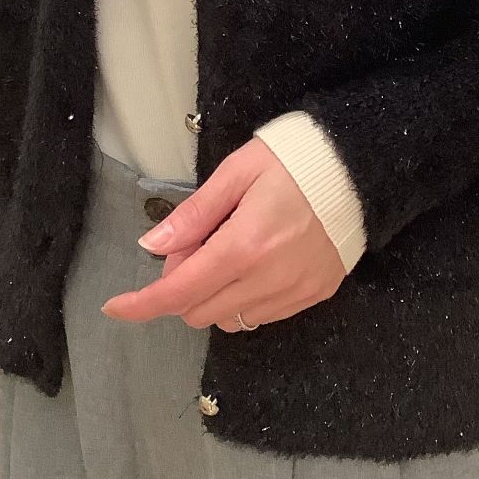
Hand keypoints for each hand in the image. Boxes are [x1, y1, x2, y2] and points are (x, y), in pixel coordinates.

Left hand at [101, 137, 345, 331]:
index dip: (141, 305)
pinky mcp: (315, 295)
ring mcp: (295, 291)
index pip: (179, 291)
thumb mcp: (237, 173)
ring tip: (226, 251)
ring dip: (212, 296)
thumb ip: (194, 214)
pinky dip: (243, 298)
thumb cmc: (296, 159)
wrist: (363, 167)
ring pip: (230, 319)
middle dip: (180, 287)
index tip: (115, 308)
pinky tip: (253, 263)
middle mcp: (269, 278)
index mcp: (244, 246)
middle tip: (192, 245)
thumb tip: (152, 245)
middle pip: (199, 311)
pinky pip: (262, 315)